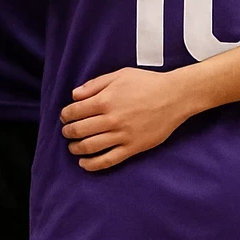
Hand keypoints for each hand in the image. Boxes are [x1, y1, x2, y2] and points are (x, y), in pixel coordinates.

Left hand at [59, 67, 196, 171]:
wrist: (174, 97)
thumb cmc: (147, 83)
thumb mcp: (120, 75)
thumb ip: (95, 85)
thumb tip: (74, 95)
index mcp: (105, 100)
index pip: (75, 111)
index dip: (66, 115)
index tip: (65, 117)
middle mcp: (111, 119)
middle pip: (79, 130)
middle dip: (68, 132)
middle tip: (66, 132)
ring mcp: (122, 135)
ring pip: (90, 147)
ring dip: (76, 148)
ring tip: (73, 147)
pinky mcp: (132, 148)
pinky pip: (108, 160)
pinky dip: (92, 164)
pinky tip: (84, 163)